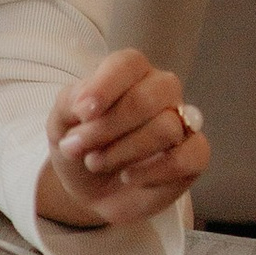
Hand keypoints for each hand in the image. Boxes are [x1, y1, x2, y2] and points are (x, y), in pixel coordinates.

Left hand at [35, 47, 208, 233]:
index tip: (82, 113)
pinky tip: (128, 177)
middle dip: (108, 127)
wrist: (91, 190)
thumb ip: (70, 103)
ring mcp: (183, 122)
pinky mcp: (195, 156)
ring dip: (122, 151)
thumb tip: (88, 103)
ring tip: (95, 163)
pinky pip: (185, 158)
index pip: (128, 63)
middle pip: (147, 98)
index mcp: (130, 72)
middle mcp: (162, 91)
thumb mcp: (60, 123)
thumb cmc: (80, 146)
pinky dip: (152, 172)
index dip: (105, 86)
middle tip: (76, 148)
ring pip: (165, 128)